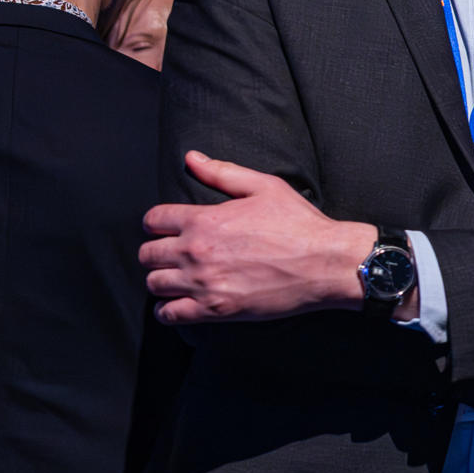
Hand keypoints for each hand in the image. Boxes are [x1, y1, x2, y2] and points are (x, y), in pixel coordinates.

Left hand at [141, 150, 380, 324]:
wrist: (326, 263)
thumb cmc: (299, 224)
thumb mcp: (264, 187)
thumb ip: (222, 173)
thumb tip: (191, 158)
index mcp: (204, 219)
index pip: (153, 220)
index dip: (157, 223)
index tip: (167, 228)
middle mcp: (196, 251)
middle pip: (147, 254)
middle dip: (156, 252)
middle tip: (173, 255)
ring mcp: (203, 283)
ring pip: (154, 284)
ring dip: (162, 280)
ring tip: (177, 279)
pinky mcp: (215, 310)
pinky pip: (169, 314)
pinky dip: (168, 310)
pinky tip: (179, 303)